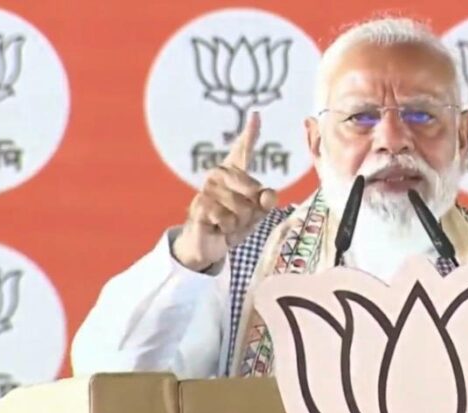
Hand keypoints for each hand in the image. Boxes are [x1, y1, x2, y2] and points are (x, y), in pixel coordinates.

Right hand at [173, 112, 277, 270]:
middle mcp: (219, 174)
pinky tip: (217, 228)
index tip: (256, 113)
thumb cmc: (234, 224)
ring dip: (239, 223)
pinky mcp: (199, 205)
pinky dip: (228, 230)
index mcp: (234, 172)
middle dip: (253, 211)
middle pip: (254, 191)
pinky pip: (227, 219)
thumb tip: (268, 194)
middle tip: (240, 218)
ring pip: (242, 208)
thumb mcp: (256, 214)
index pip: (243, 149)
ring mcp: (207, 188)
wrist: (210, 244)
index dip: (251, 132)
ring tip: (227, 224)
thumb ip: (265, 202)